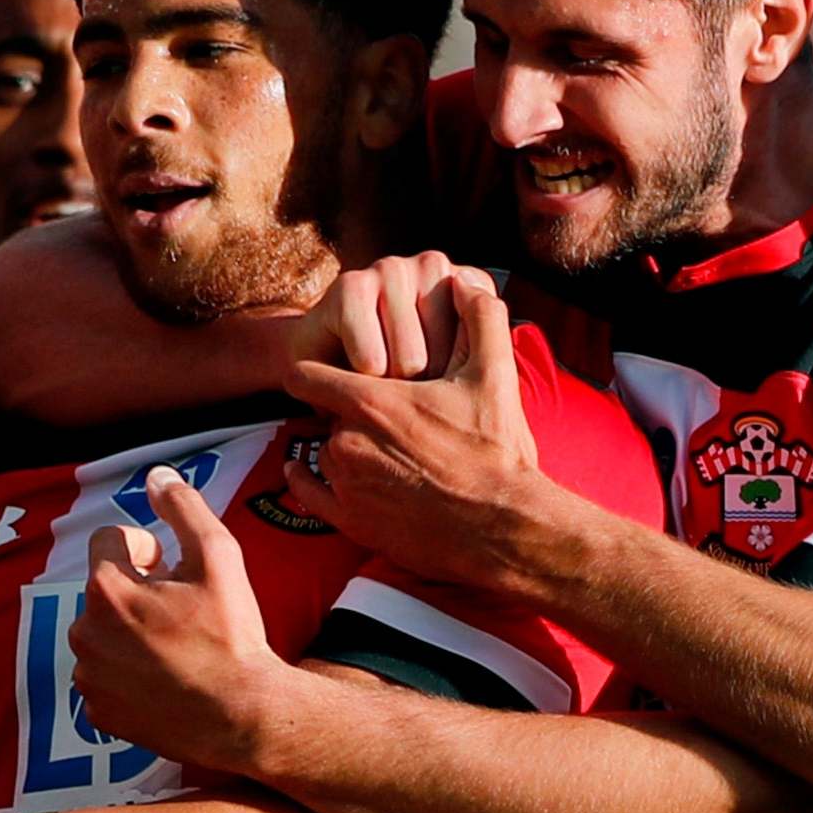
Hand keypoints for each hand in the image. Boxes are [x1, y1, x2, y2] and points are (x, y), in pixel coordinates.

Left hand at [70, 465, 294, 772]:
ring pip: (104, 634)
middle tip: (184, 612)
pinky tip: (166, 679)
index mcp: (107, 588)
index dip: (147, 547)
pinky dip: (129, 673)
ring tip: (178, 648)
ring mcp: (88, 676)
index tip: (174, 569)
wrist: (241, 715)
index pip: (110, 539)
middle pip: (106, 589)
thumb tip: (156, 476)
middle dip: (139, 592)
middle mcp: (84, 632)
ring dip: (132, 632)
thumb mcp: (219, 556)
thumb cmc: (231, 636)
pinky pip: (106, 677)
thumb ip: (183, 507)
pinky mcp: (98, 712)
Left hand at [284, 277, 545, 588]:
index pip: (308, 375)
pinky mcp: (350, 523)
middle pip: (328, 415)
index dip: (318, 368)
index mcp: (371, 404)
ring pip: (327, 453)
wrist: (504, 528)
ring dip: (347, 449)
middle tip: (389, 420)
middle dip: (352, 414)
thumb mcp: (496, 377)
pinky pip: (309, 494)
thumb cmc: (496, 453)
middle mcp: (346, 443)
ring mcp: (345, 486)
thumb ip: (481, 319)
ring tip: (387, 453)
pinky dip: (309, 482)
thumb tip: (466, 284)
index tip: (327, 369)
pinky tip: (309, 473)